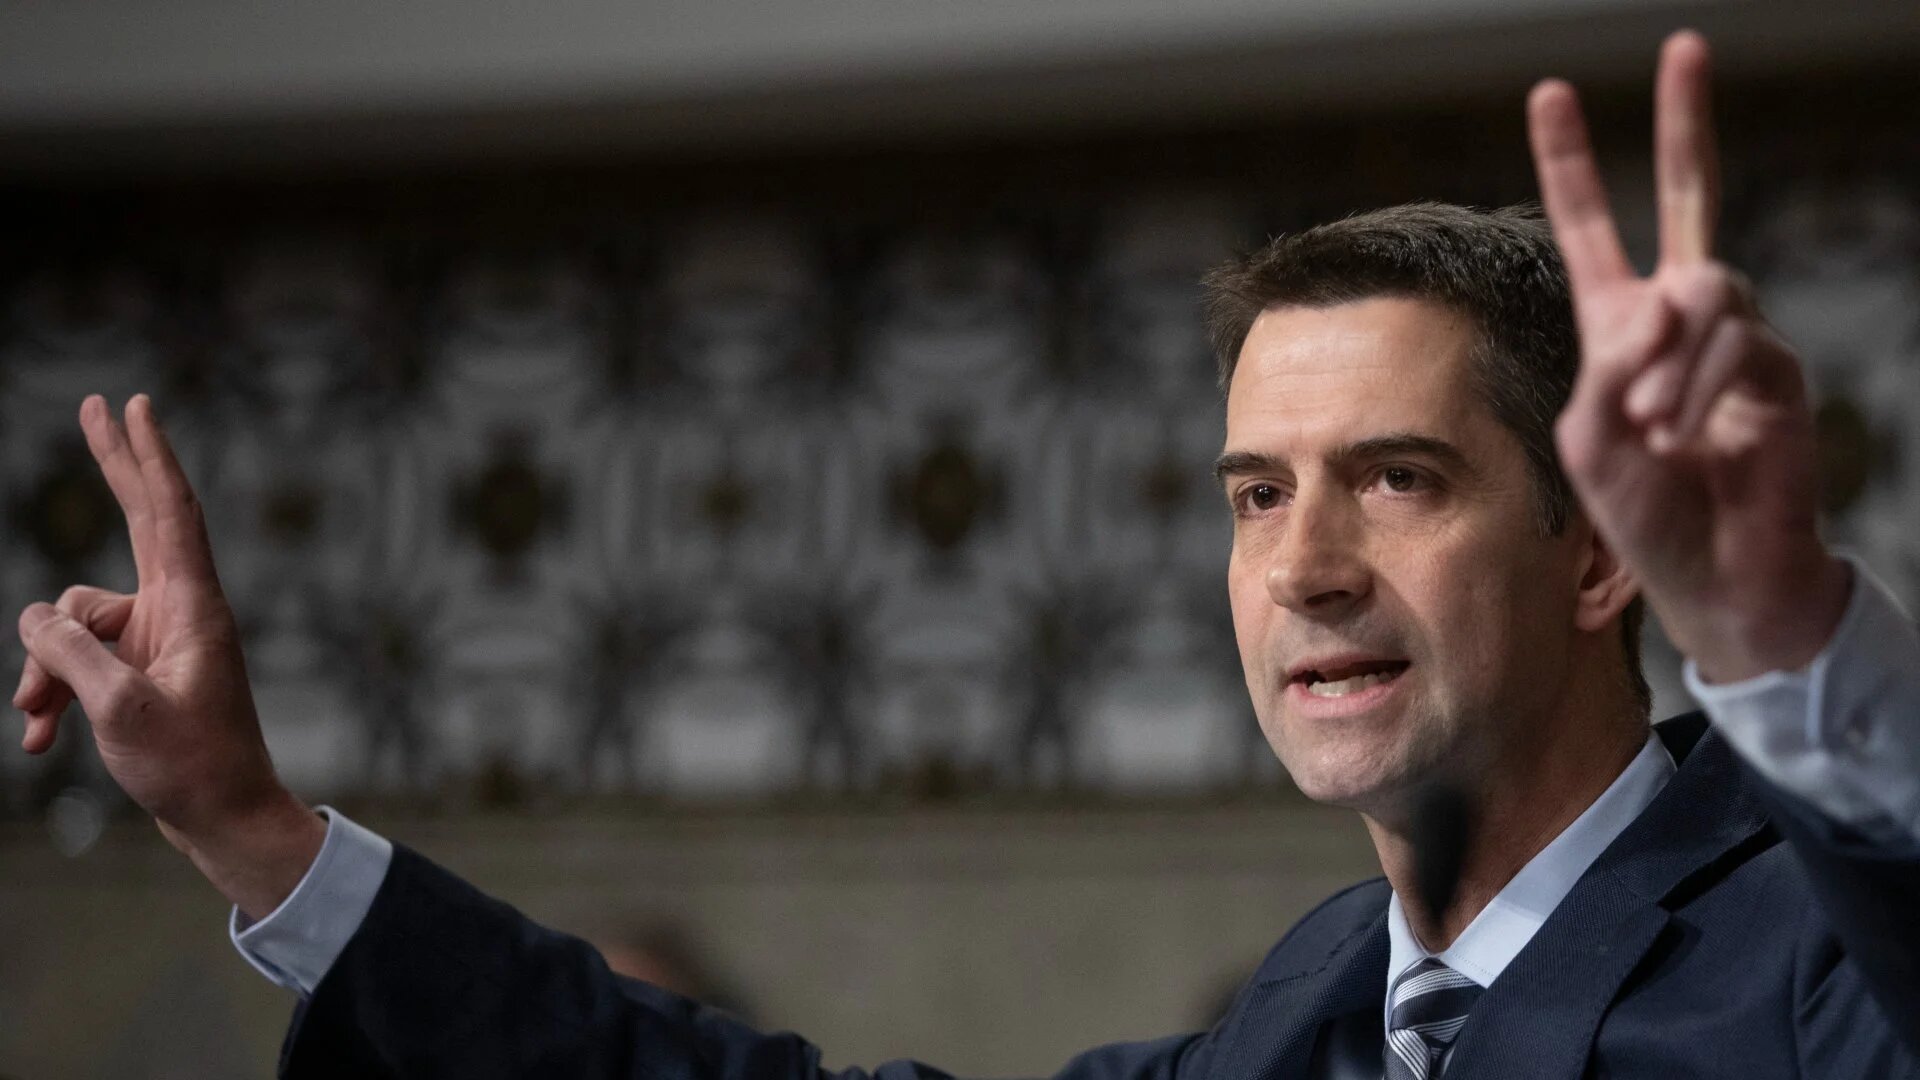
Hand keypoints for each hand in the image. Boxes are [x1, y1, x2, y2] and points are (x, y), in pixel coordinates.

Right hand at [12, 395, 322, 916]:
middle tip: (94, 404)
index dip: (149, 456)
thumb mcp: (119, 708)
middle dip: (111, 467)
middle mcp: (179, 611)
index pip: (170, 512)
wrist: (224, 820)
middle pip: (138, 521)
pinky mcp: (141, 670)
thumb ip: (71, 651)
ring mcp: (159, 639)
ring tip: (35, 721)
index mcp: (193, 607)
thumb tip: (36, 615)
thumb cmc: (189, 767)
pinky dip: (54, 694)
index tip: (135, 405)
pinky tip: (40, 740)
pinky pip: (80, 660)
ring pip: (76, 622)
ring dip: (43, 669)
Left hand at [1526, 31, 1849, 683]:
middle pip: (1693, 199)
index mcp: (1618, 327)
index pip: (1592, 230)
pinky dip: (1696, 389)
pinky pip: (1738, 346)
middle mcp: (1680, 318)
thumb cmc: (1645, 511)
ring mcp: (1735, 339)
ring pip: (1705, 289)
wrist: (1714, 578)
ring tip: (1645, 426)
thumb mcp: (1589, 439)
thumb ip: (1609, 365)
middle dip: (1686, 122)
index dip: (1573, 163)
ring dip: (1665, 359)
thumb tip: (1666, 301)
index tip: (1549, 93)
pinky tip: (1679, 435)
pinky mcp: (1778, 372)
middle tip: (1683, 46)